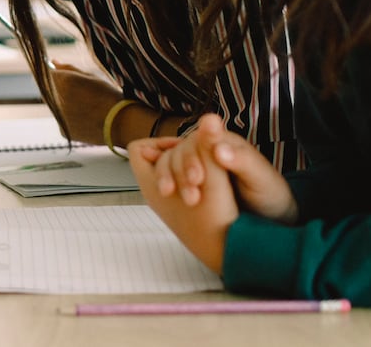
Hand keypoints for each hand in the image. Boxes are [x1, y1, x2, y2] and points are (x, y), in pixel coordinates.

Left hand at [47, 64, 123, 143]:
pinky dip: (69, 117)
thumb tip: (53, 61)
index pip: (47, 73)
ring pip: (54, 105)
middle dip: (57, 88)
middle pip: (48, 89)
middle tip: (78, 92)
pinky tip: (85, 118)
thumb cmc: (109, 96)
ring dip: (63, 103)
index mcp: (63, 81)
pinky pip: (61, 119)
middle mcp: (56, 99)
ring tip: (85, 105)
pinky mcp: (62, 130)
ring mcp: (58, 116)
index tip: (63, 75)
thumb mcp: (91, 77)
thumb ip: (69, 69)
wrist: (121, 124)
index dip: (55, 73)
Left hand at [129, 131, 236, 272]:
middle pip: (158, 156)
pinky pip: (185, 182)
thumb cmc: (218, 220)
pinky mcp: (185, 209)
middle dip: (181, 153)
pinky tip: (216, 184)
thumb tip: (210, 117)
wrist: (232, 253)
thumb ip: (210, 146)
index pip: (138, 149)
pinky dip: (198, 177)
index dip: (160, 141)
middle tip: (202, 162)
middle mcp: (156, 194)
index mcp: (152, 185)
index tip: (185, 146)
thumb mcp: (214, 177)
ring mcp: (170, 203)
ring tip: (210, 175)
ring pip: (174, 169)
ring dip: (192, 165)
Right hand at [137, 114, 297, 222]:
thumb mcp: (259, 177)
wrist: (271, 215)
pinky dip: (163, 180)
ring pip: (171, 161)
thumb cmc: (269, 193)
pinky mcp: (189, 178)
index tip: (197, 180)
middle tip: (190, 198)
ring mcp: (197, 163)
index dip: (193, 159)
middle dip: (180, 172)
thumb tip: (218, 148)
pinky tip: (162, 192)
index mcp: (224, 140)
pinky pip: (171, 173)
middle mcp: (207, 147)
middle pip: (181, 151)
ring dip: (167, 176)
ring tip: (169, 195)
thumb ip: (240, 160)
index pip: (198, 141)